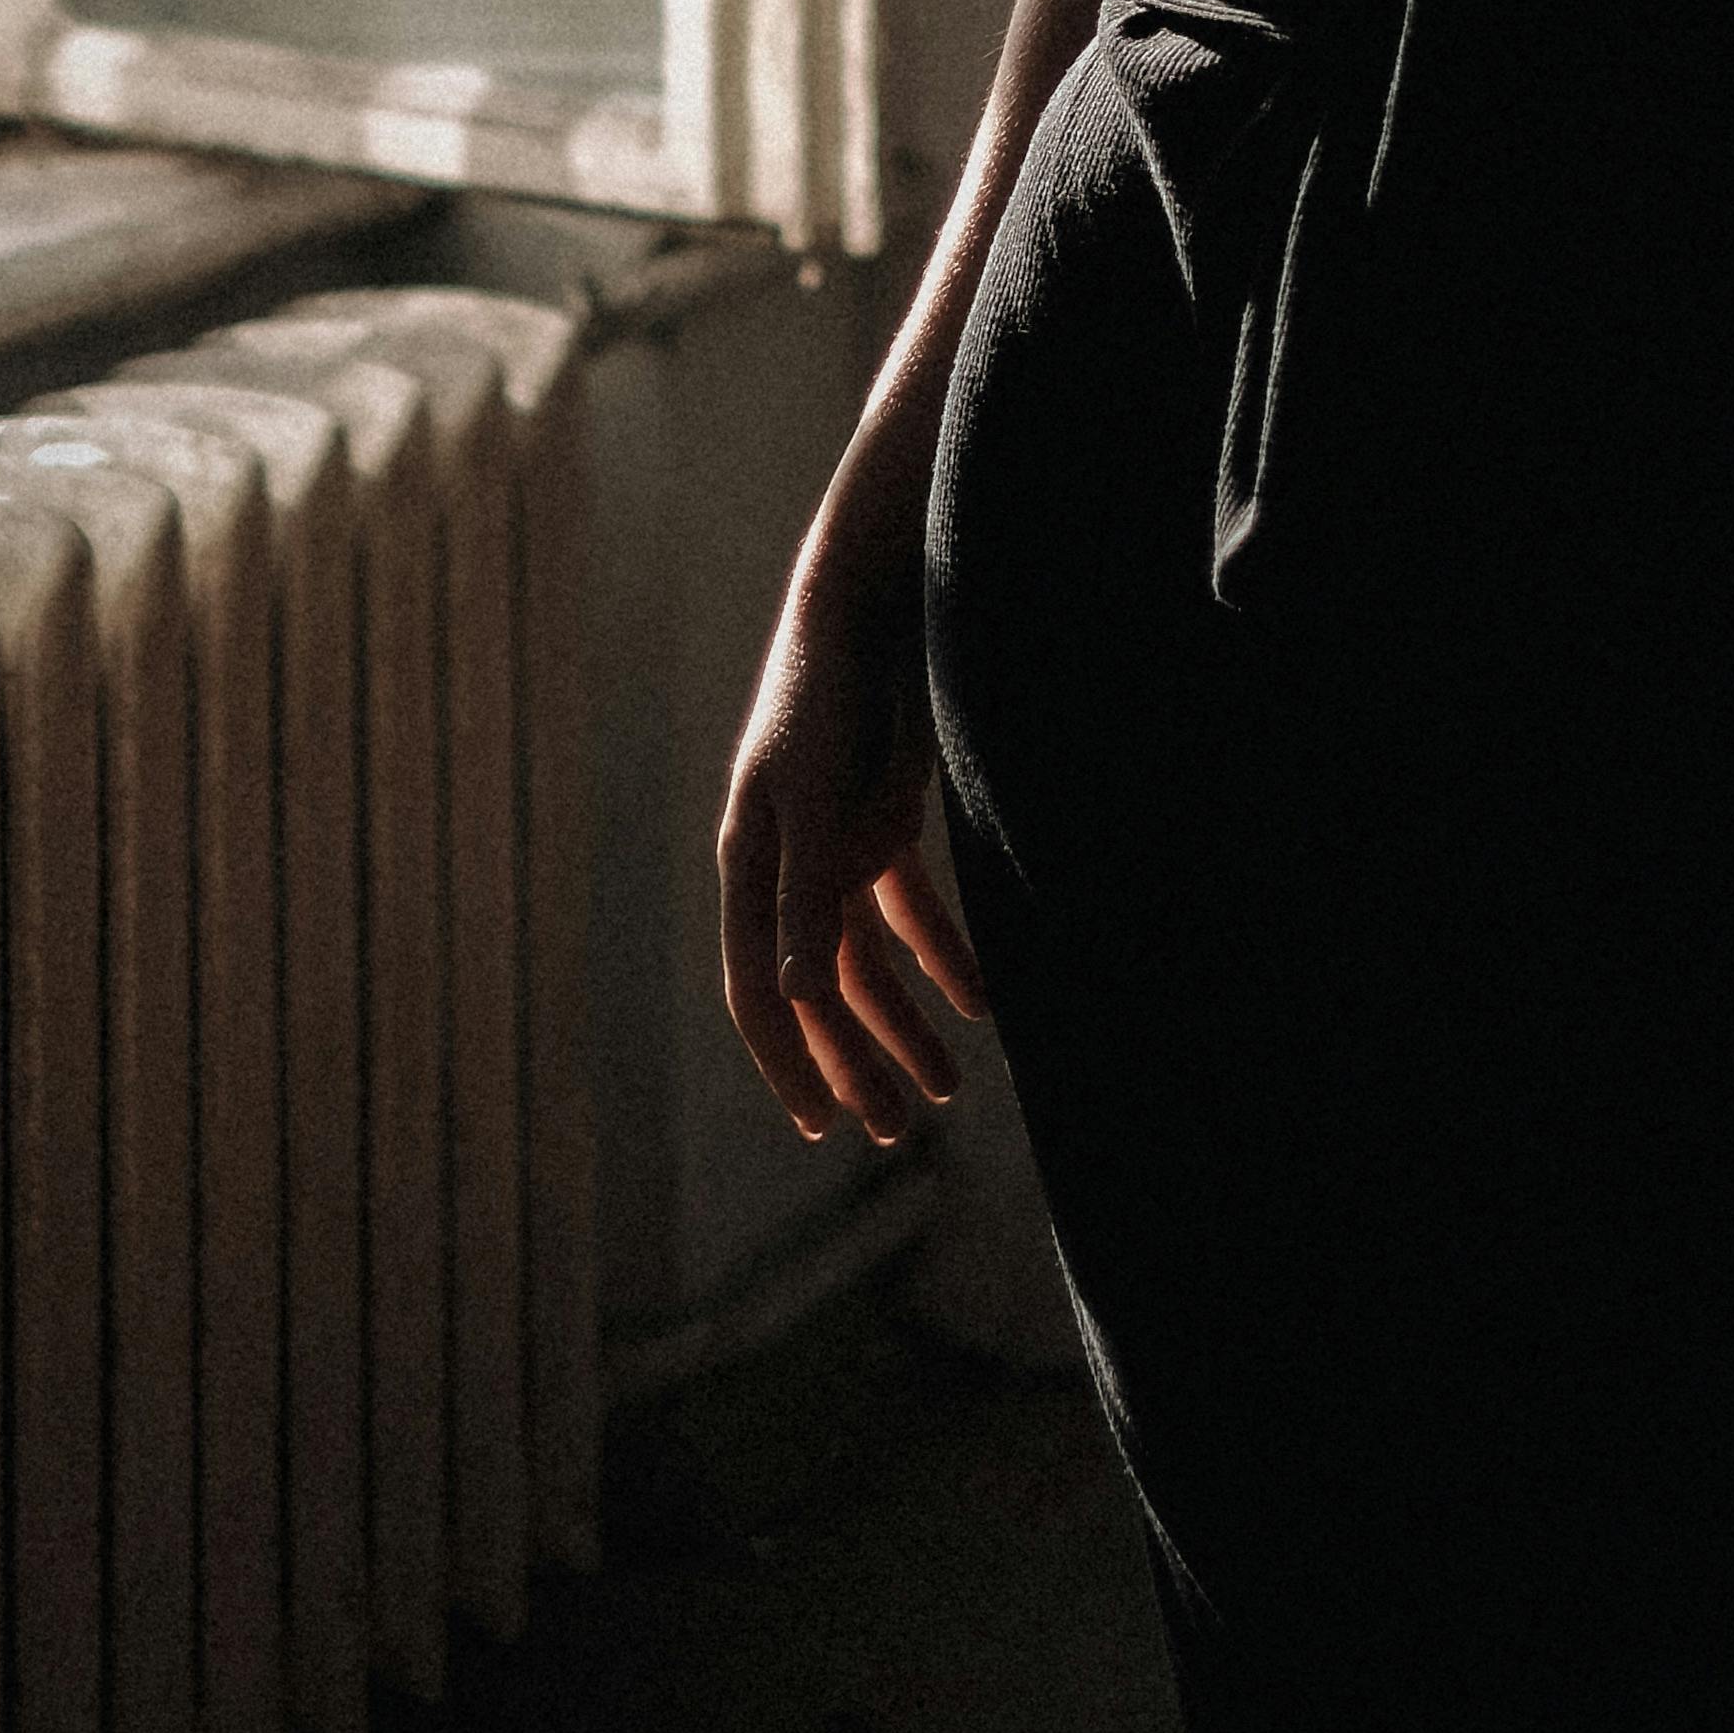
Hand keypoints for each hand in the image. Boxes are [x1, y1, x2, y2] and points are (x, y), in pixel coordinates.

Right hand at [718, 512, 988, 1146]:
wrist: (871, 600)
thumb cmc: (829, 694)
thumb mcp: (817, 796)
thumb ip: (806, 892)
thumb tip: (793, 995)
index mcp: (752, 867)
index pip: (760, 991)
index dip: (789, 1061)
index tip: (822, 1128)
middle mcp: (787, 867)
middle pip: (817, 990)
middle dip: (855, 1062)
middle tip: (896, 1132)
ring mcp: (836, 844)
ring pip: (866, 961)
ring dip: (903, 1021)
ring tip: (948, 1087)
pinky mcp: (881, 819)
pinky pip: (908, 911)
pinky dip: (941, 956)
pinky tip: (981, 1000)